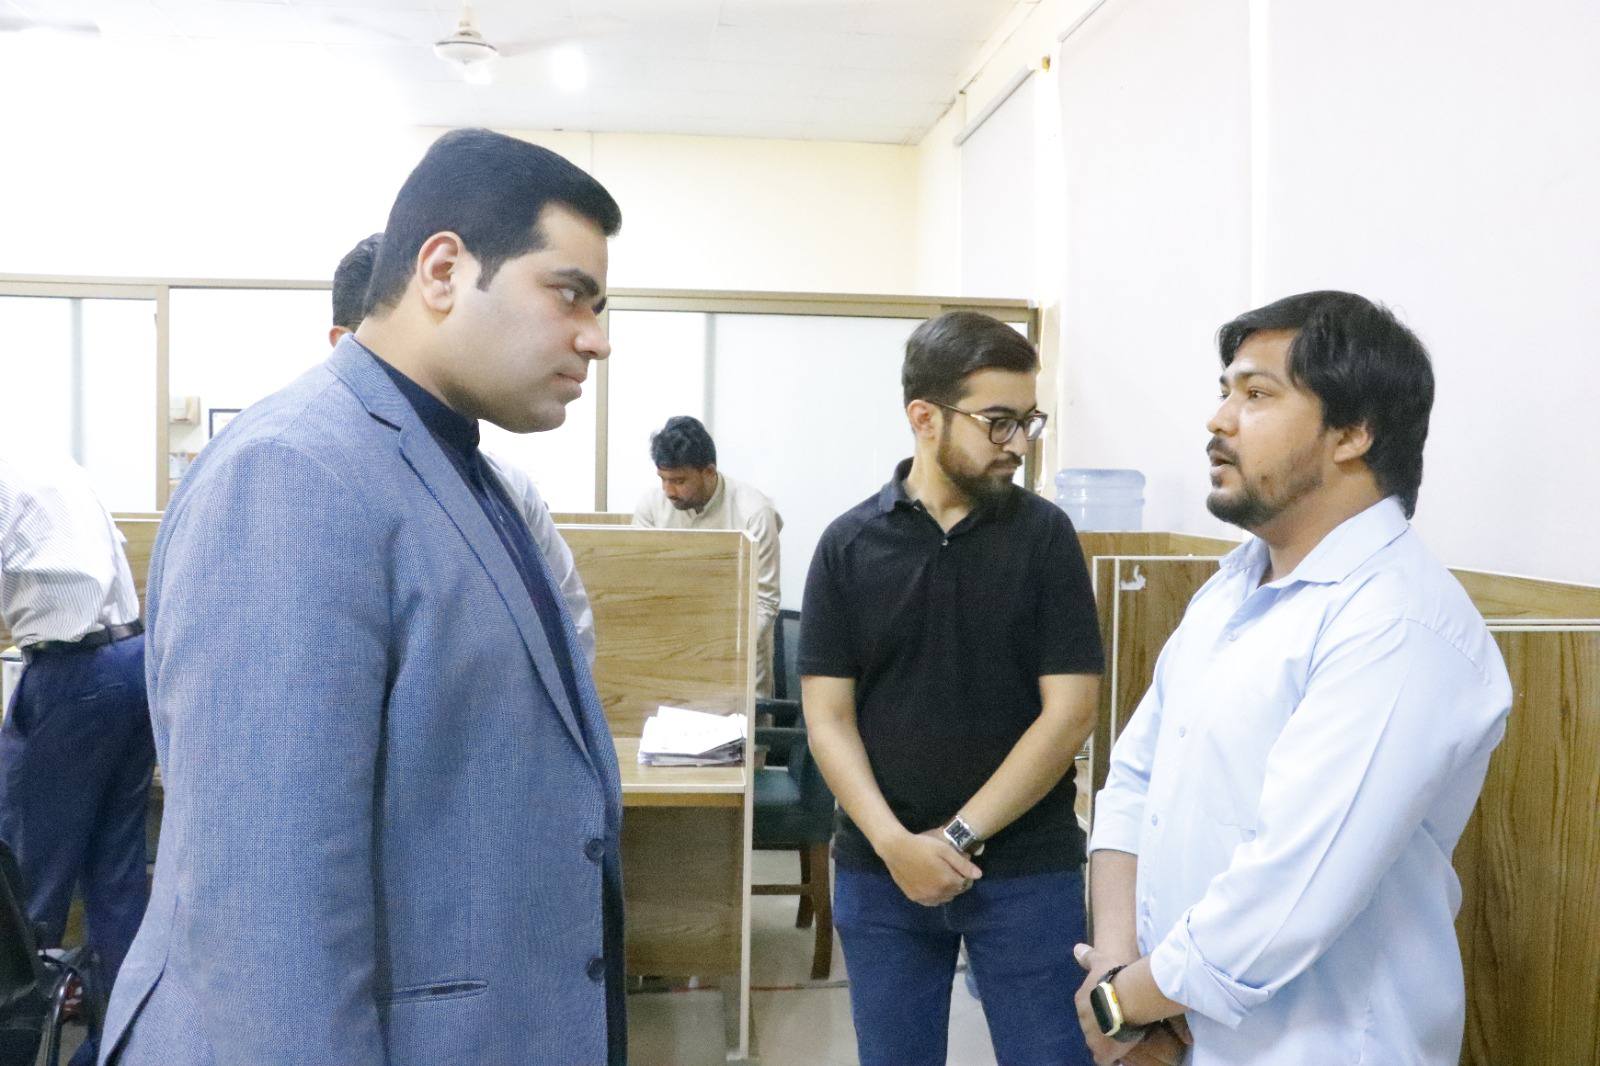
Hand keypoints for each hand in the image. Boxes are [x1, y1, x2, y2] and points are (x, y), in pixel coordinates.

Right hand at [878, 828, 981, 905]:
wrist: (895, 849)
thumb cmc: (922, 845)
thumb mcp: (945, 850)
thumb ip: (963, 864)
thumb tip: (979, 875)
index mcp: (947, 881)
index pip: (965, 884)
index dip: (965, 875)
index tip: (960, 867)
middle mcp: (938, 893)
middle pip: (955, 892)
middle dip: (956, 883)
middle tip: (950, 870)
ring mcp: (925, 897)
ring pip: (944, 898)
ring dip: (946, 890)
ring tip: (940, 876)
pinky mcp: (914, 898)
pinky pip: (931, 901)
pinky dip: (934, 895)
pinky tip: (930, 884)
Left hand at [1072, 943, 1192, 1065]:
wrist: (1126, 998)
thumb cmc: (1114, 978)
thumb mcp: (1099, 961)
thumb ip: (1088, 957)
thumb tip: (1076, 948)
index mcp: (1082, 1000)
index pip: (1089, 1008)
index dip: (1101, 1010)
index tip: (1112, 1009)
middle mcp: (1083, 1020)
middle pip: (1092, 1026)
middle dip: (1103, 1025)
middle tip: (1119, 1022)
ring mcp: (1091, 1038)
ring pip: (1096, 1042)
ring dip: (1106, 1041)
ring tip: (1121, 1037)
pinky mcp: (1102, 1052)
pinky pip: (1103, 1059)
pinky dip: (1111, 1058)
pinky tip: (1120, 1054)